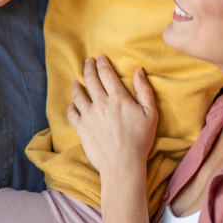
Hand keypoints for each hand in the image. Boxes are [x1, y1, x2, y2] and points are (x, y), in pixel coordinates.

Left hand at [67, 56, 157, 177]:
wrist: (122, 164)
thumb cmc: (140, 140)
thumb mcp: (150, 114)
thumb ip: (144, 90)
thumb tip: (138, 71)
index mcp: (118, 98)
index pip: (106, 73)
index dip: (102, 63)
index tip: (100, 57)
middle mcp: (101, 103)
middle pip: (90, 79)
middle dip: (88, 67)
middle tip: (87, 62)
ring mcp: (88, 115)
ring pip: (78, 94)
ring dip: (77, 85)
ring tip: (77, 81)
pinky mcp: (81, 128)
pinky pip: (71, 112)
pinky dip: (72, 105)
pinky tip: (74, 104)